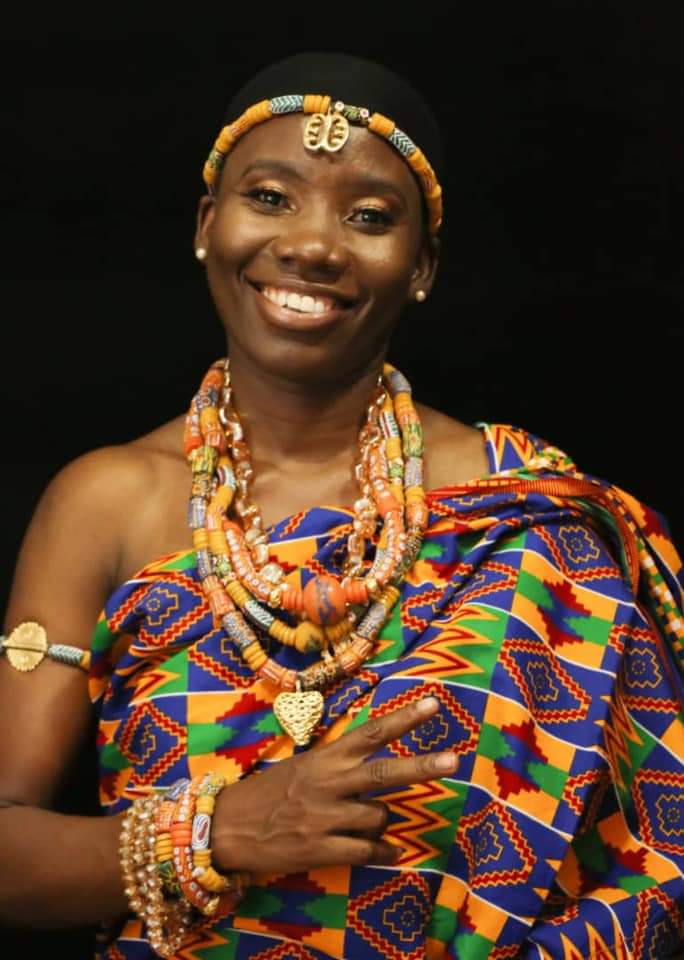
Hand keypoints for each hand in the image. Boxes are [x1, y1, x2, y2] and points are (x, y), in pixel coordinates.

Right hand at [211, 696, 457, 874]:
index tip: (434, 703)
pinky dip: (382, 852)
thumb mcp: (304, 766)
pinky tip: (388, 852)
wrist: (228, 827)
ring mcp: (325, 816)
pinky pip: (366, 851)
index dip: (404, 718)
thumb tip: (378, 762)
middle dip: (422, 765)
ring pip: (379, 816)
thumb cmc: (270, 792)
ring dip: (382, 821)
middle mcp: (329, 782)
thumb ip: (340, 763)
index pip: (372, 732)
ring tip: (365, 823)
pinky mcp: (320, 848)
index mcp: (327, 757)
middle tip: (454, 760)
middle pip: (385, 771)